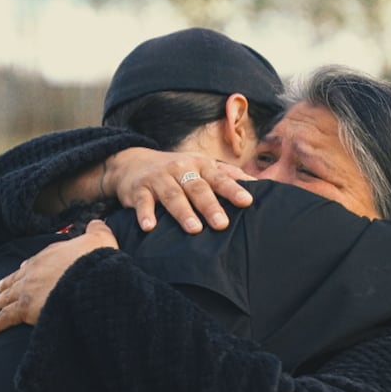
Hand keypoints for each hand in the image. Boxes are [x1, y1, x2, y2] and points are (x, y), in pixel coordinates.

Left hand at [0, 220, 117, 335]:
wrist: (90, 278)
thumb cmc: (96, 262)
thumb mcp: (99, 238)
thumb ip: (97, 230)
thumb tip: (98, 224)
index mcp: (48, 255)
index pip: (33, 263)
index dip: (27, 268)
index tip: (23, 271)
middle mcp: (33, 271)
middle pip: (16, 279)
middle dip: (7, 285)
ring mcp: (27, 290)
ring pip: (7, 297)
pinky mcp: (25, 308)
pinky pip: (6, 317)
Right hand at [106, 148, 254, 232]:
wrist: (133, 162)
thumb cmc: (176, 170)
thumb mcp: (201, 165)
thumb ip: (227, 174)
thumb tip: (257, 183)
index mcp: (200, 165)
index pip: (219, 178)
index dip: (232, 189)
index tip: (246, 201)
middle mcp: (181, 169)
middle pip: (197, 188)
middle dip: (210, 206)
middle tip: (222, 224)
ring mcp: (159, 179)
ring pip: (173, 196)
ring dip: (183, 212)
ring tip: (194, 229)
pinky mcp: (138, 190)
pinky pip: (142, 202)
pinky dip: (145, 214)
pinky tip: (149, 227)